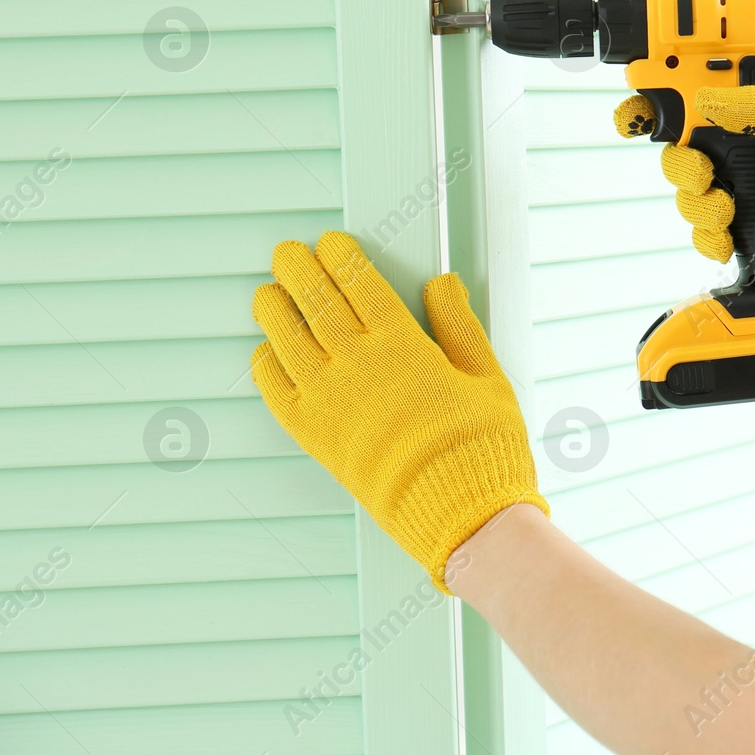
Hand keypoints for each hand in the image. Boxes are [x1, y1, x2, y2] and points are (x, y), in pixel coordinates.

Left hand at [250, 231, 547, 592]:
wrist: (457, 512)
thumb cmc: (480, 447)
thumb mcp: (488, 378)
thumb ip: (460, 326)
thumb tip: (442, 284)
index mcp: (403, 344)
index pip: (360, 282)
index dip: (341, 256)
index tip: (331, 242)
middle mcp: (358, 364)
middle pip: (315, 300)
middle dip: (297, 269)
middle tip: (286, 253)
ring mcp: (330, 399)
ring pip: (285, 339)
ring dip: (273, 310)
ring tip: (267, 293)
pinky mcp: (315, 434)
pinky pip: (276, 390)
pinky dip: (265, 365)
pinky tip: (266, 352)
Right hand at [613, 85, 754, 301]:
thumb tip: (704, 96)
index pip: (698, 105)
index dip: (661, 107)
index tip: (635, 117)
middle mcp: (748, 155)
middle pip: (681, 156)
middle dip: (683, 169)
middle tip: (705, 177)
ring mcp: (748, 195)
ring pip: (689, 199)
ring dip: (699, 207)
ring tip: (726, 212)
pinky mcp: (750, 233)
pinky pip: (707, 236)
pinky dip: (709, 239)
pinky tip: (728, 239)